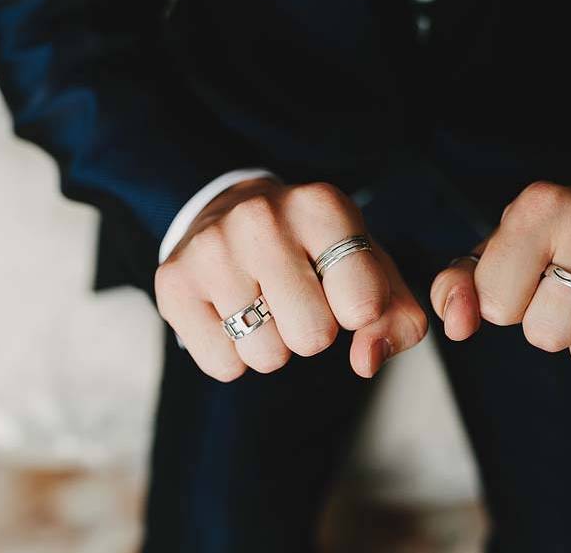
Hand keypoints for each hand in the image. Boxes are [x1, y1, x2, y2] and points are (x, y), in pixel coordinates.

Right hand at [155, 178, 426, 380]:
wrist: (232, 211)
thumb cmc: (316, 250)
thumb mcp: (370, 269)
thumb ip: (397, 319)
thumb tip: (366, 361)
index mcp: (323, 206)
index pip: (364, 305)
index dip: (359, 313)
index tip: (343, 288)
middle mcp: (263, 217)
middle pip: (313, 338)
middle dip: (314, 332)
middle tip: (299, 298)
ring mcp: (212, 248)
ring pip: (266, 356)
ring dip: (274, 344)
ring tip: (264, 303)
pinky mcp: (173, 281)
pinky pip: (223, 364)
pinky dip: (235, 354)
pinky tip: (233, 312)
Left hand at [430, 181, 570, 382]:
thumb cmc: (559, 243)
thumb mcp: (501, 251)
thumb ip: (458, 287)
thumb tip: (457, 327)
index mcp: (541, 206)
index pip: (496, 304)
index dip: (506, 305)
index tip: (527, 281)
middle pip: (546, 334)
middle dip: (550, 328)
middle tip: (570, 295)